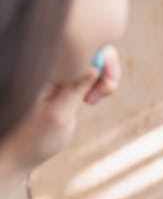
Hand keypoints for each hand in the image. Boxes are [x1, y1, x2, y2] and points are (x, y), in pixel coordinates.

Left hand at [5, 46, 121, 168]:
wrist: (19, 154)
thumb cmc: (33, 139)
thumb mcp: (58, 115)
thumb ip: (75, 88)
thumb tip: (94, 64)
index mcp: (39, 67)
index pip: (78, 43)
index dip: (101, 56)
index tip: (106, 85)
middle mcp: (48, 63)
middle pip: (89, 45)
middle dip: (106, 66)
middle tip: (107, 92)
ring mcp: (58, 71)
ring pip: (93, 58)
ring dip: (105, 77)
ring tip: (95, 100)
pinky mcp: (65, 80)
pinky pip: (91, 70)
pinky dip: (100, 83)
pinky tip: (92, 100)